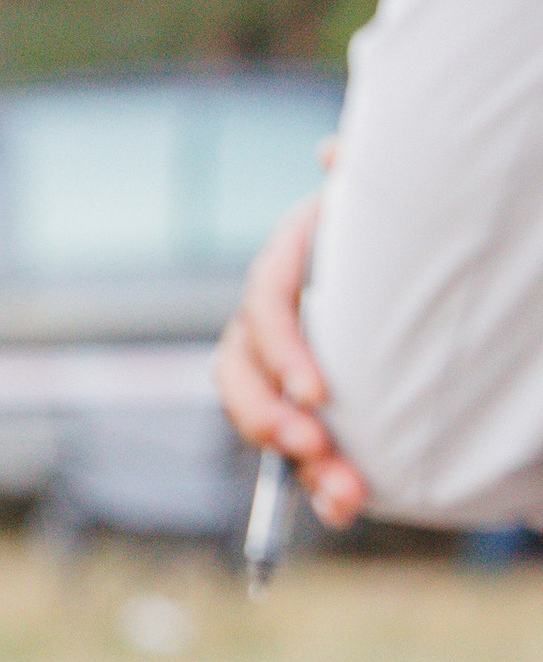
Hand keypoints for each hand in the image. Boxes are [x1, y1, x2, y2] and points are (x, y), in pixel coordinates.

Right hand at [214, 185, 368, 527]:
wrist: (420, 278)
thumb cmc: (398, 230)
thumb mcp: (375, 200)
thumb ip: (356, 179)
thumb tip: (335, 151)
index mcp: (287, 265)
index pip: (264, 308)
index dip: (283, 353)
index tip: (318, 393)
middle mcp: (272, 321)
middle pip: (241, 375)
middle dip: (270, 419)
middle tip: (312, 448)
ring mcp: (281, 371)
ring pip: (263, 422)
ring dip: (297, 466)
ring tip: (344, 497)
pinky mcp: (304, 411)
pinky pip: (292, 455)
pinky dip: (314, 488)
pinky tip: (343, 510)